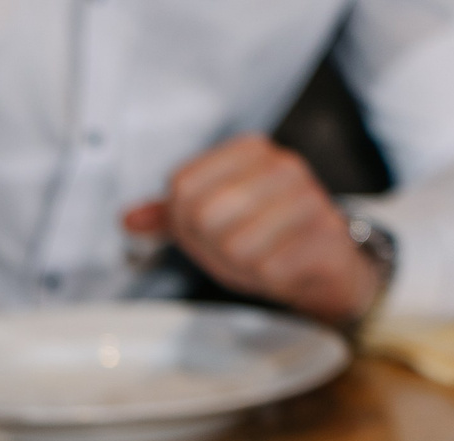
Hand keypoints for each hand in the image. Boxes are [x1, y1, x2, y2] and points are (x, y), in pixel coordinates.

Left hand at [123, 134, 381, 326]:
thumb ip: (170, 215)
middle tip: (235, 247)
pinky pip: (267, 267)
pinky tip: (283, 266)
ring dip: (239, 263)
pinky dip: (267, 276)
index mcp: (249, 151)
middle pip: (203, 214)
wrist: (325, 263)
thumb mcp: (211, 220)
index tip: (210, 228)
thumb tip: (128, 219)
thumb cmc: (265, 237)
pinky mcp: (325, 233)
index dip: (184, 221)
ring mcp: (308, 196)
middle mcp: (282, 165)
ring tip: (261, 255)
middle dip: (211, 244)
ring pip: (235, 243)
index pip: (182, 186)